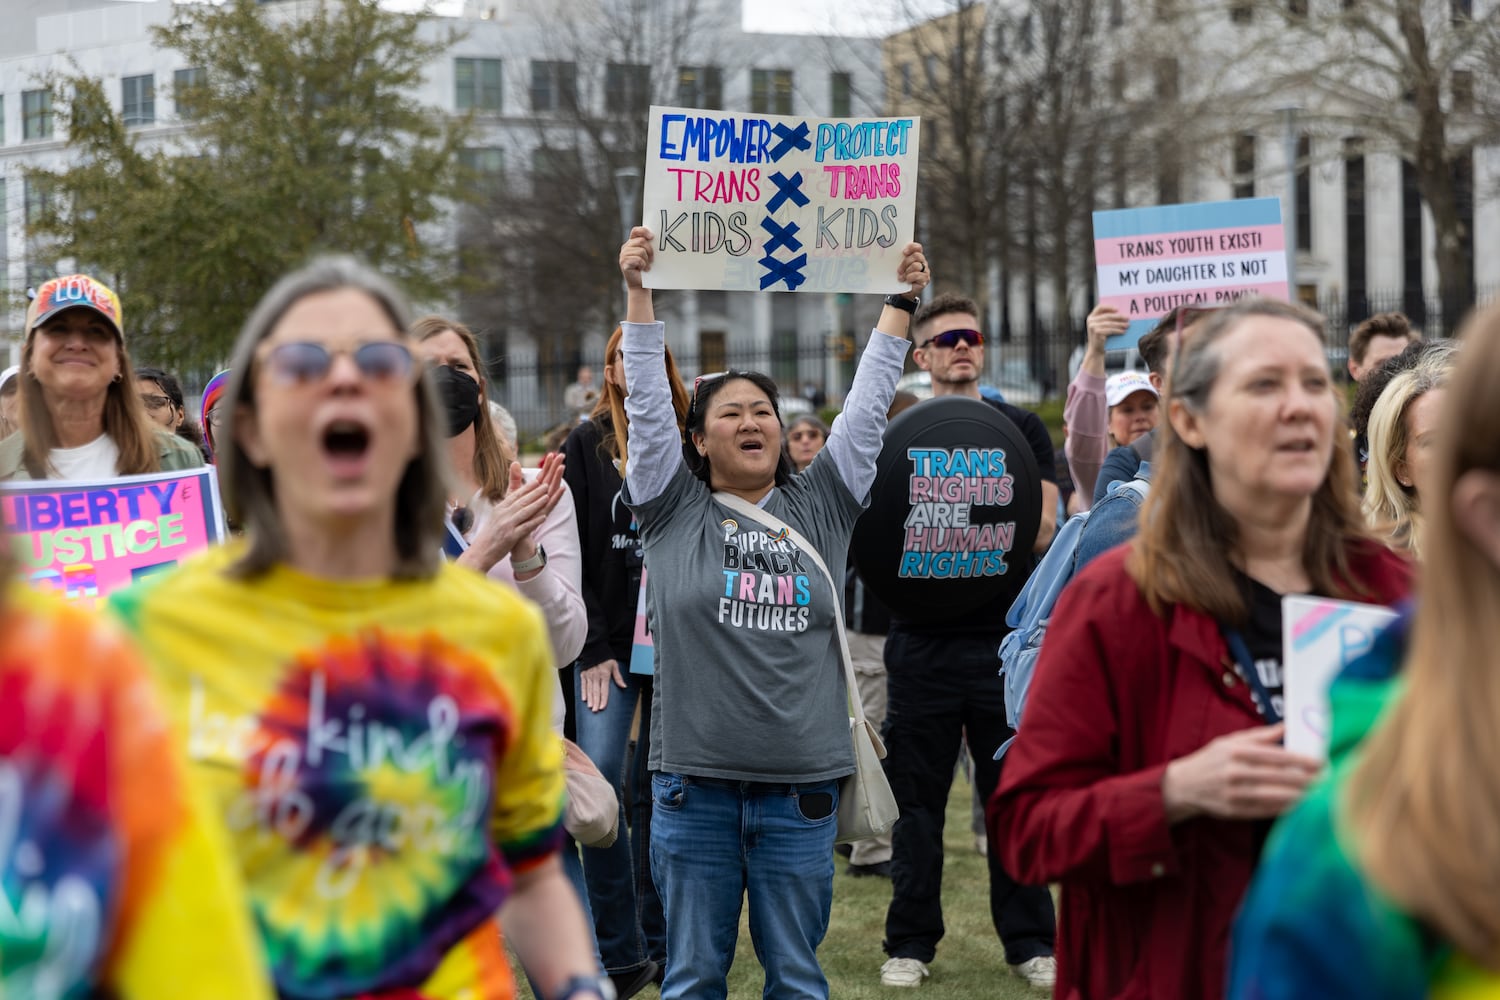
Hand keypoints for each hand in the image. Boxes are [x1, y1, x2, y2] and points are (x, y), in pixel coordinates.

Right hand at [459, 453, 566, 575]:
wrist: (481, 552)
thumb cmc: (490, 535)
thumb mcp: (496, 517)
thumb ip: (506, 507)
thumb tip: (514, 498)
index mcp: (499, 509)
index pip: (515, 495)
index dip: (527, 488)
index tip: (537, 481)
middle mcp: (502, 515)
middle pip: (521, 501)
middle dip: (535, 492)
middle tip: (546, 485)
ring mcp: (507, 525)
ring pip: (524, 512)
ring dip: (537, 504)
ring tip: (547, 497)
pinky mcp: (511, 537)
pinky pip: (525, 527)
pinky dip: (535, 521)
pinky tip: (544, 517)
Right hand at [580, 659, 626, 711]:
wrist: (595, 648)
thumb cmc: (606, 657)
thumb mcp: (614, 665)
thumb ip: (618, 677)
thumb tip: (624, 686)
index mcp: (605, 674)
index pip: (604, 690)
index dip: (603, 699)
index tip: (602, 707)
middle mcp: (596, 676)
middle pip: (596, 691)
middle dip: (596, 702)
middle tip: (595, 711)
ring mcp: (589, 675)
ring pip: (589, 689)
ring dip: (590, 699)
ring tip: (590, 707)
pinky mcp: (583, 674)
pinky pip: (583, 685)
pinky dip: (583, 692)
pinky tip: (584, 699)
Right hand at [619, 227, 654, 288]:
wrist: (641, 285)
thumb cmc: (646, 269)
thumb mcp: (649, 254)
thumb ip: (649, 245)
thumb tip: (655, 237)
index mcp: (631, 243)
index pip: (636, 231)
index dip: (644, 231)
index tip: (652, 237)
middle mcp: (626, 247)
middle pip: (641, 241)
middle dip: (650, 250)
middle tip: (652, 259)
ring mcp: (623, 255)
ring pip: (641, 251)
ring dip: (647, 260)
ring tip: (647, 266)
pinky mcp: (624, 263)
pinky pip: (638, 259)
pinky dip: (643, 265)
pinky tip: (644, 269)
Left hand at [897, 241, 929, 297]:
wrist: (902, 291)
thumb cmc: (900, 277)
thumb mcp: (897, 267)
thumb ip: (897, 259)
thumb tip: (886, 254)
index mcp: (915, 256)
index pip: (918, 247)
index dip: (912, 247)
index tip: (904, 252)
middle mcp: (922, 262)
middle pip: (917, 256)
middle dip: (905, 262)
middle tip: (899, 270)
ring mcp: (925, 270)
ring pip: (916, 265)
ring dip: (907, 271)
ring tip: (901, 277)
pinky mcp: (925, 279)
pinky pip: (918, 275)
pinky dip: (911, 277)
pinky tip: (907, 280)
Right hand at [1083, 305, 1126, 374]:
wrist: (1096, 350)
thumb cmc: (1101, 337)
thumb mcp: (1101, 327)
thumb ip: (1106, 319)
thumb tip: (1120, 314)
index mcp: (1091, 317)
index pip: (1100, 308)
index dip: (1109, 307)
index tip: (1118, 309)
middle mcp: (1091, 321)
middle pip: (1107, 316)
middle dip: (1119, 317)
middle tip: (1127, 318)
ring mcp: (1093, 327)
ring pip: (1110, 323)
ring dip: (1120, 324)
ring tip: (1127, 325)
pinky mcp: (1097, 333)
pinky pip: (1110, 330)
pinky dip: (1118, 331)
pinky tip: (1123, 331)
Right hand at [1161, 724, 1320, 822]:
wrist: (1183, 786)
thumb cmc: (1210, 760)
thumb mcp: (1229, 741)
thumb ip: (1259, 736)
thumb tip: (1287, 727)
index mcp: (1236, 751)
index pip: (1276, 756)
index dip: (1301, 760)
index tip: (1321, 763)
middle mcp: (1235, 772)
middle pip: (1279, 777)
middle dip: (1307, 780)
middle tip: (1328, 781)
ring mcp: (1235, 794)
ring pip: (1275, 796)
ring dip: (1300, 797)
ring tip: (1320, 795)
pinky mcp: (1235, 811)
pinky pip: (1266, 811)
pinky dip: (1285, 810)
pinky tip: (1301, 807)